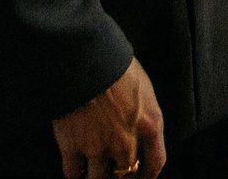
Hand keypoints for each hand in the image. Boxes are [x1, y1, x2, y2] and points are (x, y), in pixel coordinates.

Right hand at [53, 59, 163, 178]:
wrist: (85, 61)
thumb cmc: (117, 66)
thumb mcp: (143, 89)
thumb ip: (143, 115)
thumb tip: (139, 129)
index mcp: (150, 125)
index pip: (155, 164)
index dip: (147, 175)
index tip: (140, 176)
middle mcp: (127, 142)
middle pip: (125, 176)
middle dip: (120, 176)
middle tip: (113, 171)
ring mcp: (98, 147)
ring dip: (96, 177)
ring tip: (92, 171)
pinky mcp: (72, 147)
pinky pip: (73, 173)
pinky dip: (74, 172)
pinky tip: (75, 167)